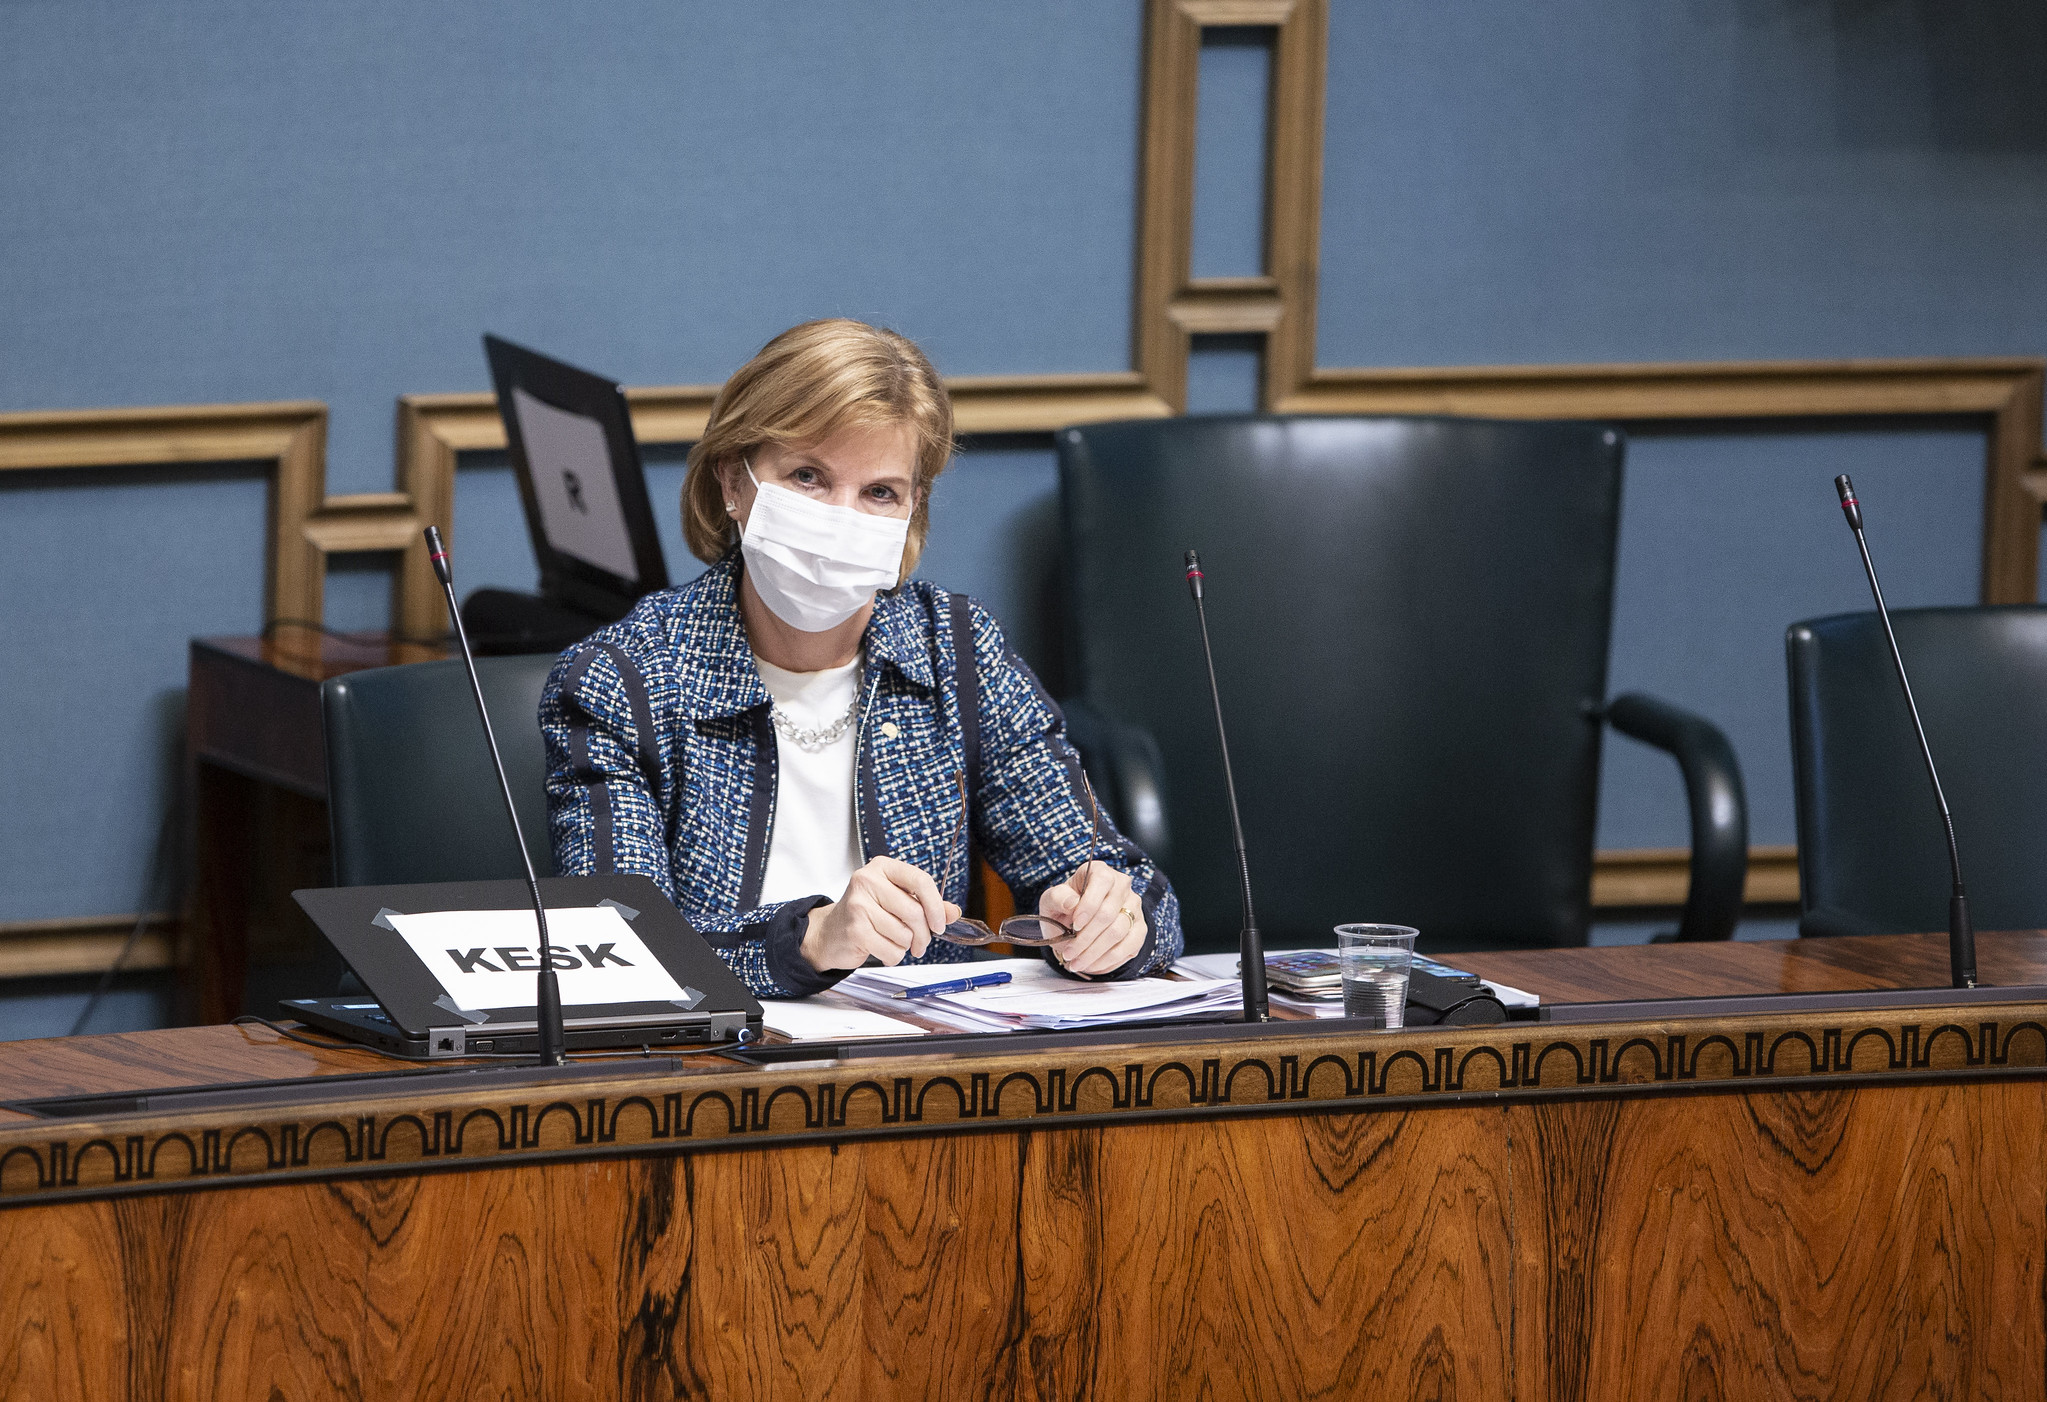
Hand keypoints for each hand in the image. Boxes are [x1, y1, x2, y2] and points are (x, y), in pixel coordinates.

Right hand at [799, 856, 960, 971]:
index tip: (940, 924)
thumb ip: (926, 904)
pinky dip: (892, 956)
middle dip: (923, 934)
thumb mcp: (897, 901)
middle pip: (915, 912)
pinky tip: (881, 949)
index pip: (921, 880)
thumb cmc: (866, 914)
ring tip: (892, 942)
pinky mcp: (855, 929)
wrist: (829, 932)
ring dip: (905, 946)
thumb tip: (953, 912)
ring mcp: (859, 905)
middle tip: (920, 943)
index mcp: (882, 867)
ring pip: (904, 934)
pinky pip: (892, 950)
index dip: (936, 906)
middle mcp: (868, 880)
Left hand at [1038, 862, 1146, 975]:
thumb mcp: (1051, 901)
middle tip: (1069, 954)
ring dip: (1094, 953)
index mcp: (1099, 872)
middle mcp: (1122, 886)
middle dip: (1086, 938)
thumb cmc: (1064, 909)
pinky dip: (1108, 961)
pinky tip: (1091, 965)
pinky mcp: (1140, 928)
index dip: (1089, 905)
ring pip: (1119, 933)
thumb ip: (1057, 898)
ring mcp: (1134, 907)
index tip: (1074, 925)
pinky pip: (1129, 947)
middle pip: (1109, 913)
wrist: (1076, 925)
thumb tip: (1071, 902)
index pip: (1102, 882)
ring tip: (1076, 963)